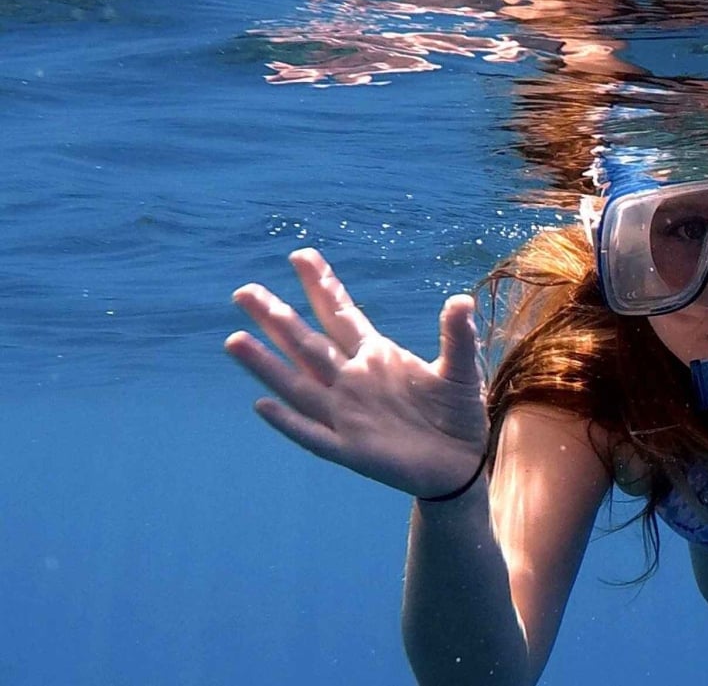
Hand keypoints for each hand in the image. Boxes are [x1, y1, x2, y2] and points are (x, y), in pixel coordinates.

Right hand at [225, 248, 489, 499]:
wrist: (462, 461)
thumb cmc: (458, 410)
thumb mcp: (462, 368)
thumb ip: (457, 335)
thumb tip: (461, 300)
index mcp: (376, 355)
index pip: (340, 314)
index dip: (321, 285)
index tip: (301, 255)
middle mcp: (353, 380)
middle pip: (307, 343)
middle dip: (277, 317)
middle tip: (244, 291)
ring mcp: (348, 415)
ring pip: (299, 385)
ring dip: (268, 365)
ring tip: (235, 340)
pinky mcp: (350, 450)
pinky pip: (312, 434)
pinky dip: (288, 422)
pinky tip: (262, 405)